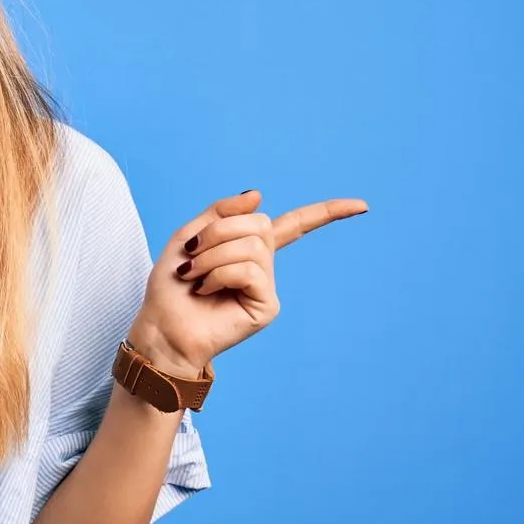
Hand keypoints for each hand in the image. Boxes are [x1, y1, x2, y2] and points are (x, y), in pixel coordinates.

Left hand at [129, 188, 368, 376]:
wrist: (162, 328)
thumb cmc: (171, 287)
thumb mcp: (189, 236)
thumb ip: (221, 212)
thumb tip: (259, 194)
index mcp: (248, 247)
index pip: (294, 225)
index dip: (327, 213)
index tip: (362, 206)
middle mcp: (263, 265)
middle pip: (260, 224)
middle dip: (218, 233)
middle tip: (192, 256)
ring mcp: (267, 286)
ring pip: (252, 246)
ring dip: (212, 256)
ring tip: (194, 277)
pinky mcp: (267, 306)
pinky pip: (250, 270)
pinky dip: (220, 274)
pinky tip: (205, 290)